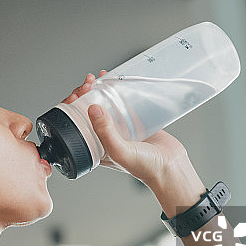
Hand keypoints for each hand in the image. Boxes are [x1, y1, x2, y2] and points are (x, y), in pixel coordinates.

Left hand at [63, 72, 192, 187]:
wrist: (172, 167)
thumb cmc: (145, 168)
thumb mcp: (119, 151)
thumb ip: (105, 132)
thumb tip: (92, 109)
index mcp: (96, 148)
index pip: (76, 124)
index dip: (72, 108)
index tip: (77, 94)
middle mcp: (106, 138)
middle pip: (88, 112)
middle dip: (85, 95)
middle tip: (88, 84)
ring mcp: (120, 129)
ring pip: (105, 105)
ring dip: (99, 91)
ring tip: (99, 78)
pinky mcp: (136, 122)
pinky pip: (123, 104)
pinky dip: (118, 92)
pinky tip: (116, 82)